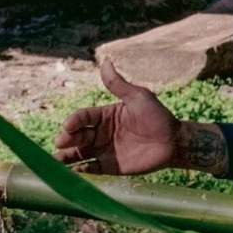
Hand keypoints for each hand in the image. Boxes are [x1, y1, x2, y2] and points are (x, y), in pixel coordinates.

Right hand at [54, 59, 182, 175]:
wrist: (176, 142)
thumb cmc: (158, 117)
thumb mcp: (139, 97)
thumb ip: (119, 85)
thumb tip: (105, 61)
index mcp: (104, 116)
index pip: (82, 117)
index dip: (74, 121)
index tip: (68, 125)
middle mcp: (100, 133)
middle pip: (77, 136)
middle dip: (67, 139)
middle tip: (61, 142)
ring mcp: (104, 150)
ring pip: (79, 153)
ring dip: (66, 157)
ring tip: (56, 161)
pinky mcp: (111, 166)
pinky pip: (93, 169)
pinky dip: (82, 170)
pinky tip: (75, 172)